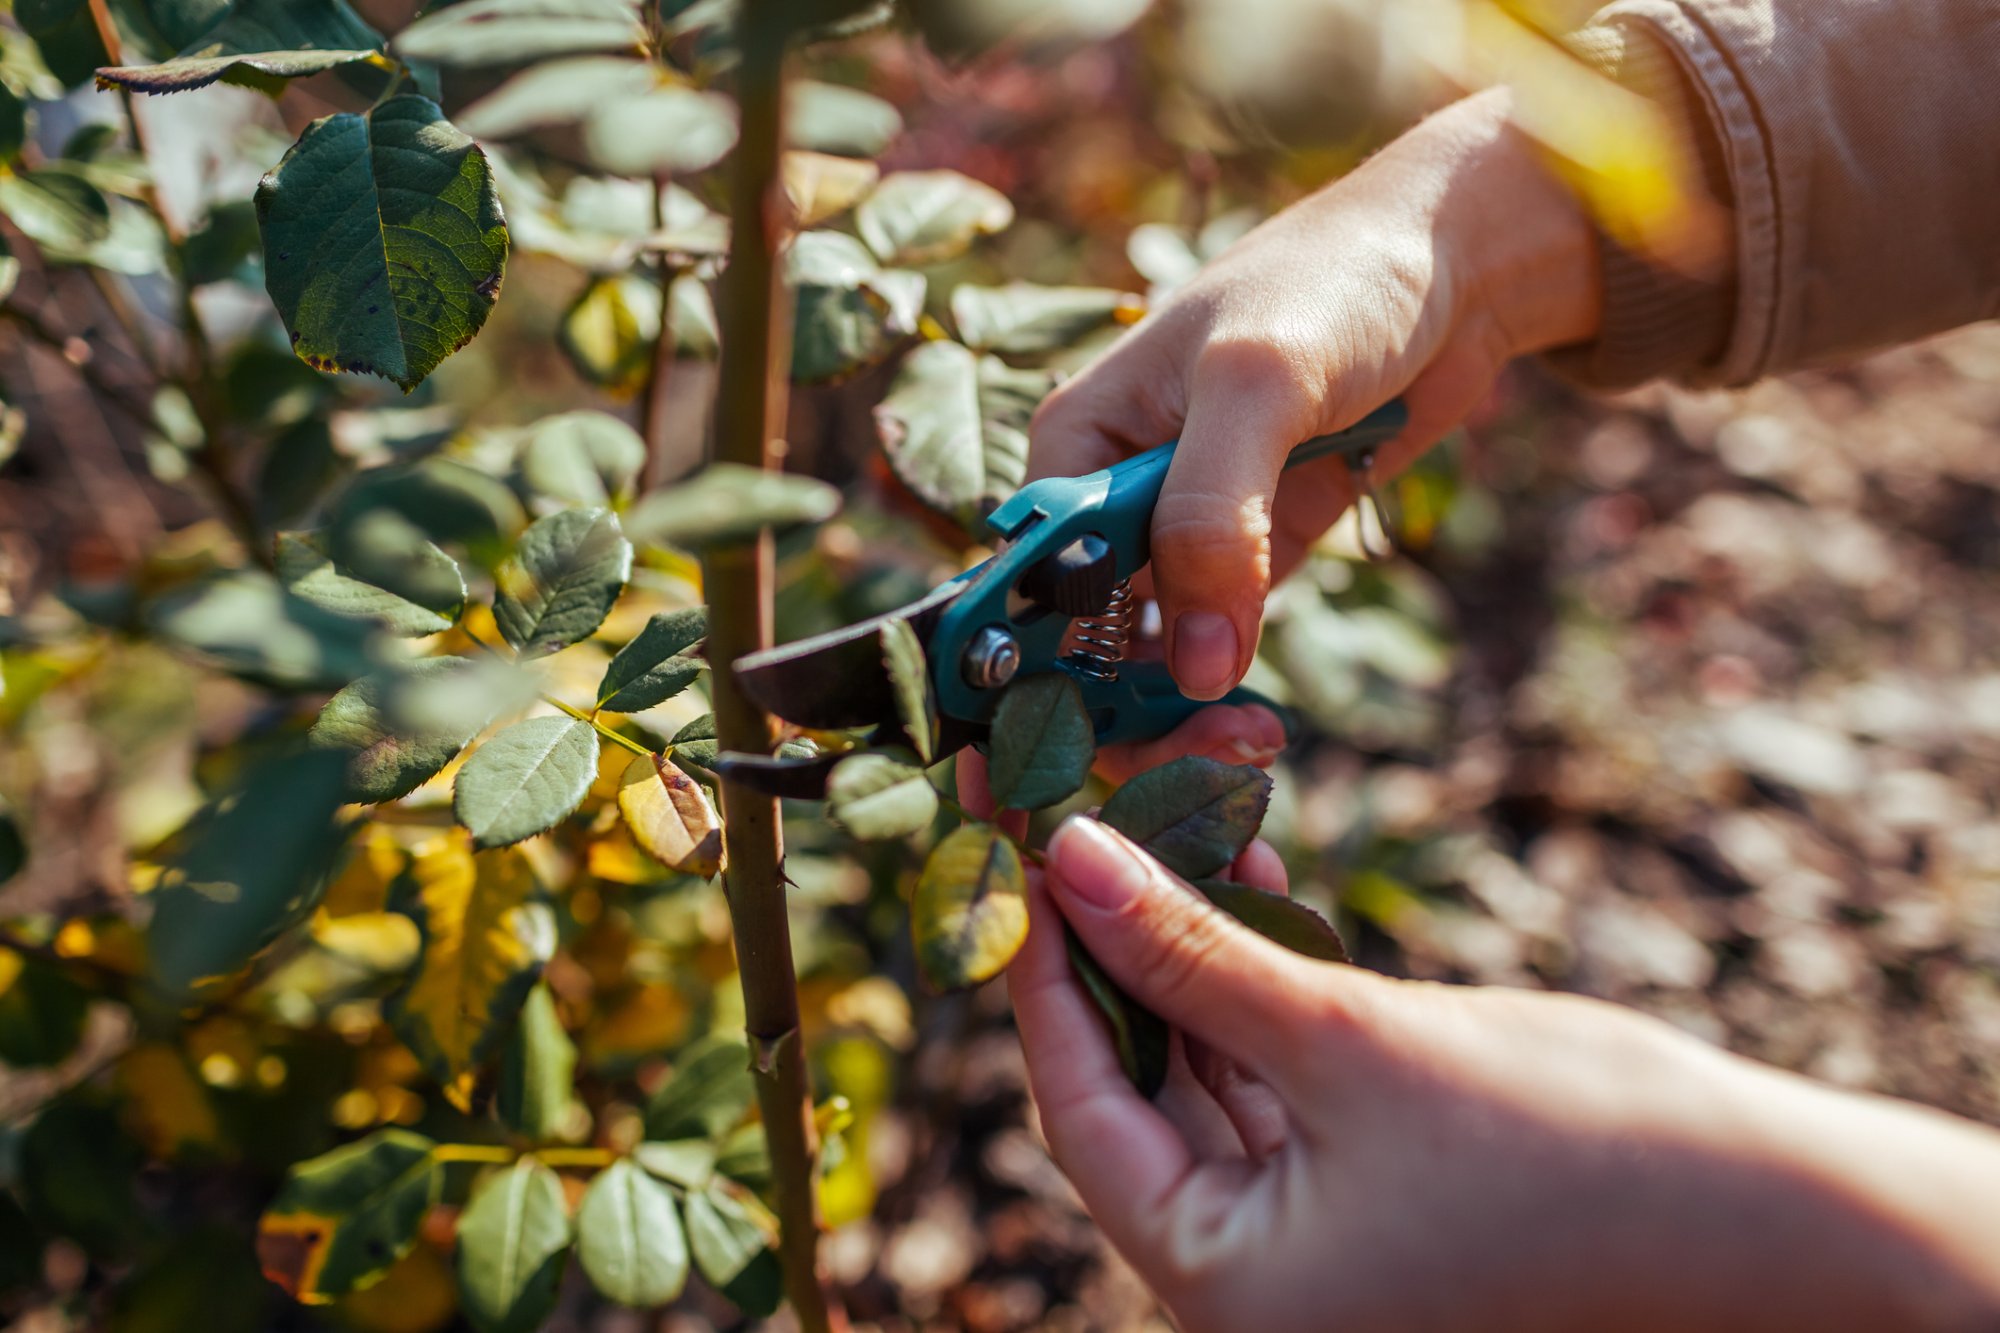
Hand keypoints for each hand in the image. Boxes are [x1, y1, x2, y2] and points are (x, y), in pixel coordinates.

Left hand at [1009, 816, 1999, 1332]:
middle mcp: (1254, 1274)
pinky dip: (1259, 980)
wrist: (1765, 1207)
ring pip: (1208, 1067)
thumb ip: (1193, 956)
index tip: (1026, 856)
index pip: (1080, 1114)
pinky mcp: (1367, 1179)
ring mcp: (1313, 1231)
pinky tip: (1253, 879)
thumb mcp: (1348, 1043)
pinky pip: (1278, 1072)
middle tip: (1087, 821)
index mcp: (1223, 1289)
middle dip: (1119, 944)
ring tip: (1177, 823)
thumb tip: (1066, 862)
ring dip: (1192, 945)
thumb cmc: (1567, 1152)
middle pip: (1137, 1086)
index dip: (1046, 976)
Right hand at [1029, 87, 1603, 699]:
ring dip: (1179, 718)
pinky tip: (1256, 730)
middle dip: (1117, 712)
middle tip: (1195, 755)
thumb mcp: (1258, 385)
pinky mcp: (1251, 557)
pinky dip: (1224, 698)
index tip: (1066, 749)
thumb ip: (1212, 518)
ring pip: (1145, 660)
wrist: (1451, 267)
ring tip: (1247, 744)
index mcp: (1075, 444)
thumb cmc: (1333, 286)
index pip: (1024, 581)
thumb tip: (1193, 663)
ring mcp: (1182, 533)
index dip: (1031, 674)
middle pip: (1076, 638)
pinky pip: (1216, 649)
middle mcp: (1112, 496)